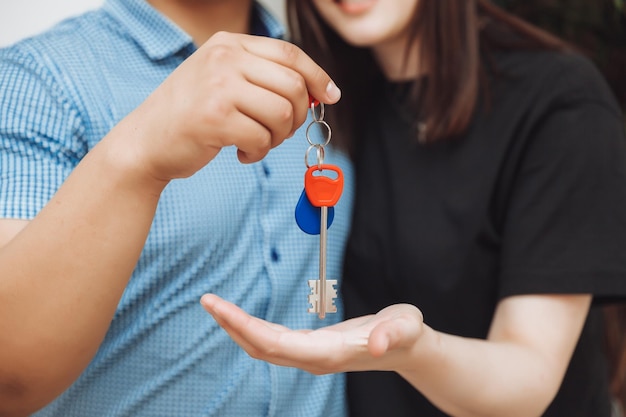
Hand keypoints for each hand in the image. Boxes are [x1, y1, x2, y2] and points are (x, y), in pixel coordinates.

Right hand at [118, 32, 340, 181]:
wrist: (144, 143)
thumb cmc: (187, 116)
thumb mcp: (221, 80)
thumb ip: (262, 79)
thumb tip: (317, 92)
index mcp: (229, 44)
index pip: (290, 54)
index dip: (318, 76)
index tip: (331, 96)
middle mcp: (224, 58)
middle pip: (294, 85)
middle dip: (298, 116)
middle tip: (280, 132)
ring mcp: (218, 86)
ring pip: (283, 113)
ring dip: (278, 137)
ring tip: (257, 142)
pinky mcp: (215, 118)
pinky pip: (263, 138)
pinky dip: (259, 152)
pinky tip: (241, 153)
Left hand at [200, 294, 425, 374]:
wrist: (408, 349)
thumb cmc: (406, 334)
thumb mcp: (406, 326)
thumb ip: (391, 333)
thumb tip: (376, 344)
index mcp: (329, 353)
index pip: (276, 344)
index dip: (245, 327)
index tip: (220, 308)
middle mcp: (314, 359)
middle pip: (262, 347)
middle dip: (232, 326)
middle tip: (207, 301)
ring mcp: (311, 356)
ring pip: (264, 347)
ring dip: (238, 328)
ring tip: (216, 306)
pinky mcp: (311, 348)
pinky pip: (273, 342)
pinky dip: (252, 328)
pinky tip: (242, 318)